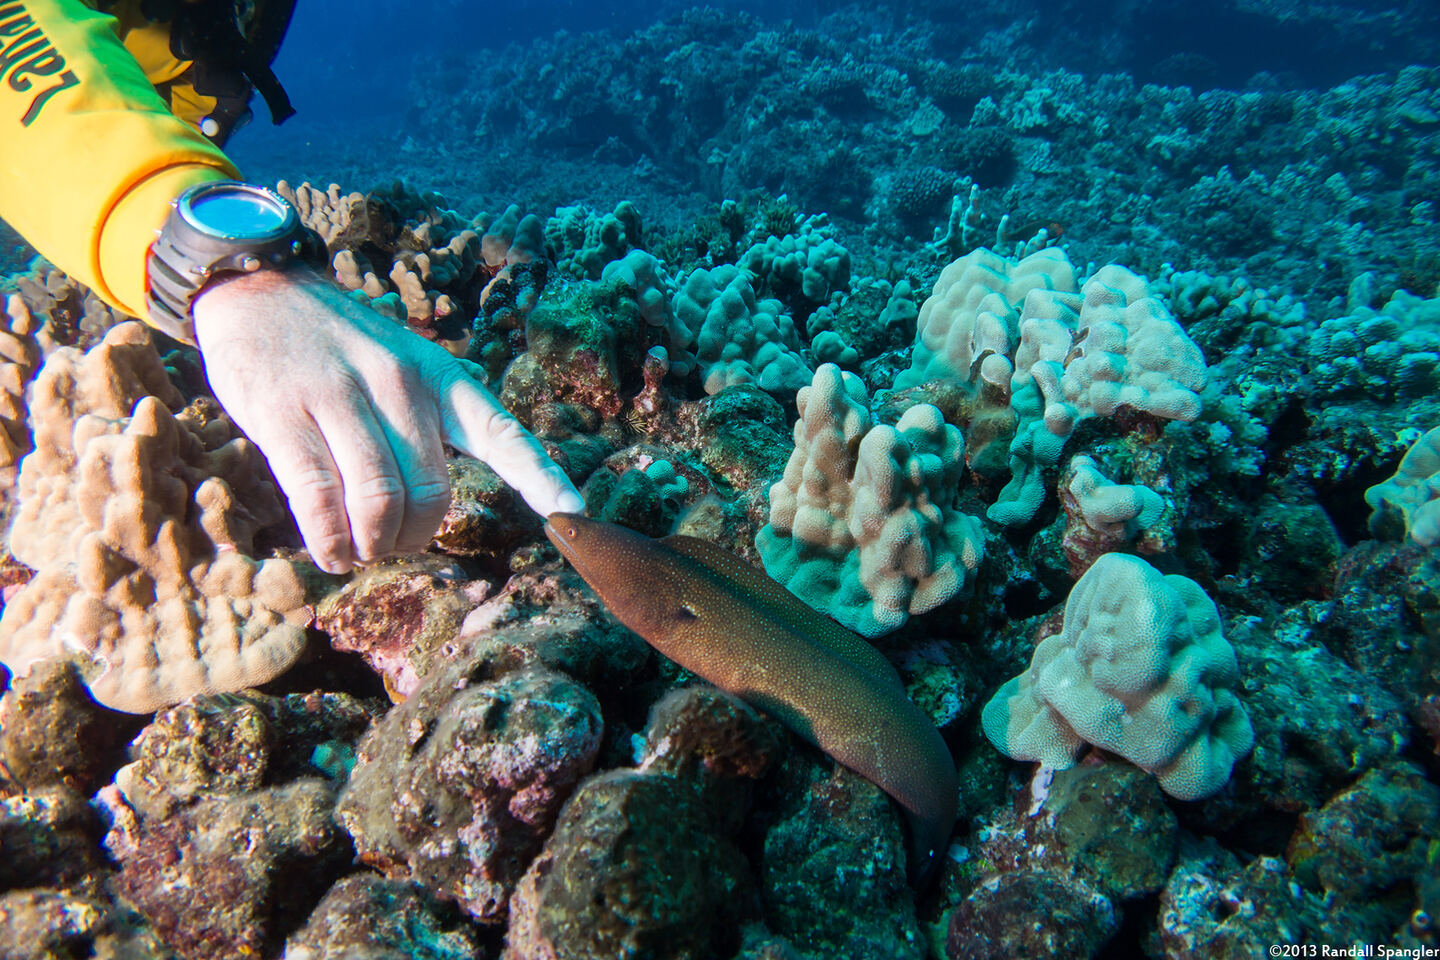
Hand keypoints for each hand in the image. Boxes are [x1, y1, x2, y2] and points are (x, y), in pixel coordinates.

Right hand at [192, 265, 582, 573]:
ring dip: (373, 543)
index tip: (572, 512)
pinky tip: (332, 550)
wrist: (258, 292)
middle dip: (416, 536)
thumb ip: (429, 425)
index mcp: (440, 376)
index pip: (502, 433)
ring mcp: (340, 397)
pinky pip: (319, 499)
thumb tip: (437, 505)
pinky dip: (330, 540)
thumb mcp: (404, 365)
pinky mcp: (285, 416)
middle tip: (394, 542)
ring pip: (378, 501)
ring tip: (360, 548)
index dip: (540, 476)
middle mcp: (399, 383)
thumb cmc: (339, 347)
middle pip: (432, 492)